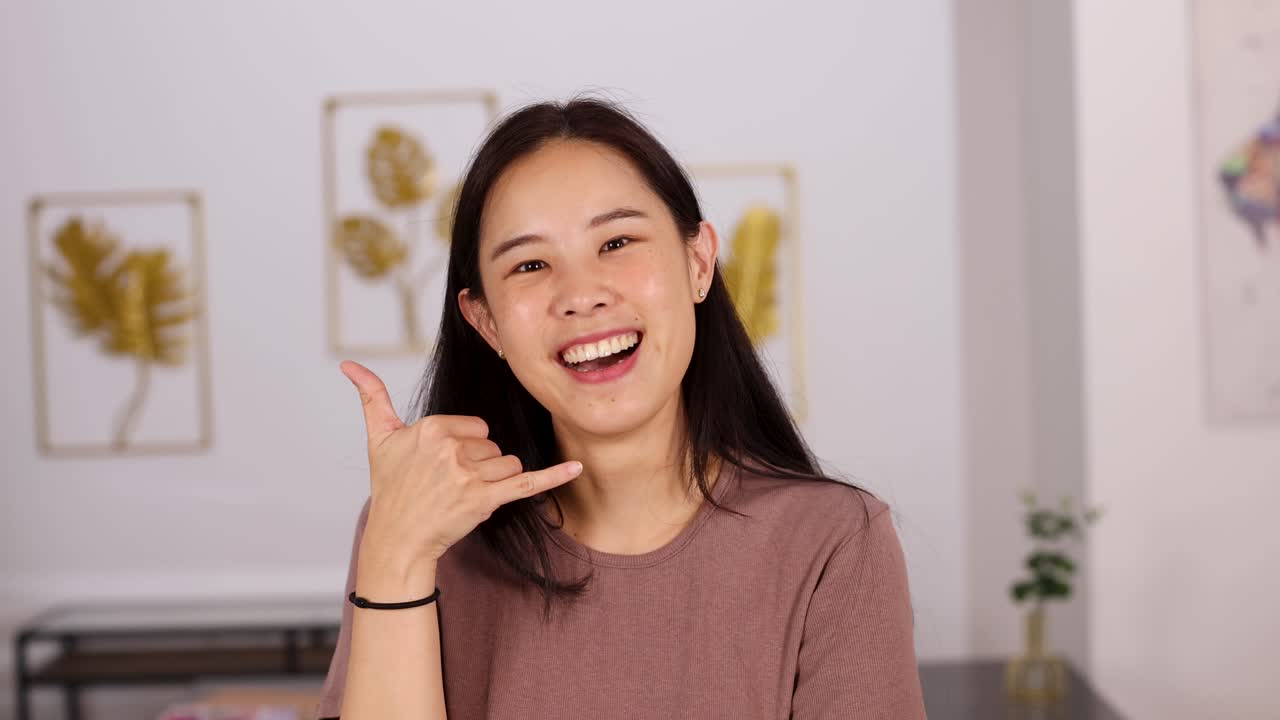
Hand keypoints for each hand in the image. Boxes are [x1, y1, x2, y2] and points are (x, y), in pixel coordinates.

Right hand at [339, 360, 582, 566]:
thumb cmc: (390, 488)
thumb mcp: (379, 438)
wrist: (398, 538)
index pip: (475, 426)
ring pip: (508, 463)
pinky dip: (553, 476)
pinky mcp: (486, 500)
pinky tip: (577, 468)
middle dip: (478, 464)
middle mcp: (451, 449)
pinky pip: (527, 482)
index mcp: (432, 428)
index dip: (464, 446)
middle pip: (493, 445)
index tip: (441, 465)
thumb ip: (371, 397)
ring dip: (494, 480)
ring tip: (463, 495)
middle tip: (448, 484)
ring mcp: (469, 475)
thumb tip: (348, 364)